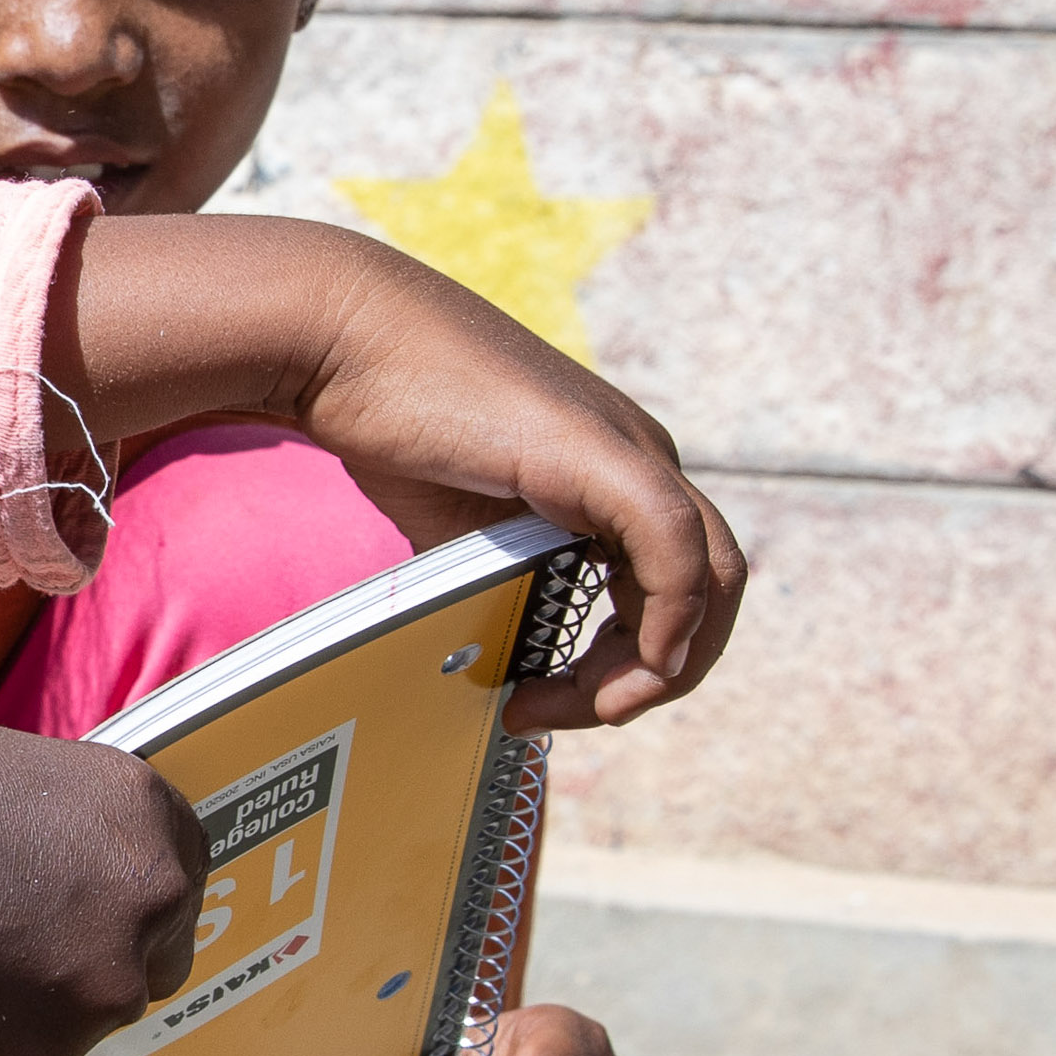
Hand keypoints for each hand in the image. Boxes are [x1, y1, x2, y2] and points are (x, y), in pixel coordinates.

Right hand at [0, 702, 208, 1055]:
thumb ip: (41, 843)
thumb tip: (25, 905)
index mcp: (144, 811)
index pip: (172, 888)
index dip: (113, 908)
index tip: (68, 916)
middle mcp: (148, 901)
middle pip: (139, 968)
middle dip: (73, 973)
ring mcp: (98, 987)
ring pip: (64, 1028)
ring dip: (6, 1018)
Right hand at [274, 244, 743, 730]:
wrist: (342, 341)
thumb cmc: (386, 422)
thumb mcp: (457, 531)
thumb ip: (500, 585)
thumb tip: (502, 659)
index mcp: (614, 475)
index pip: (675, 586)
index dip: (630, 662)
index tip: (542, 698)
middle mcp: (641, 459)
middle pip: (713, 591)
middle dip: (654, 674)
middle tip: (570, 714)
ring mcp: (631, 452)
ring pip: (711, 579)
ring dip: (657, 664)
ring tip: (583, 706)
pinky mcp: (605, 454)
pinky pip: (677, 553)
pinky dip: (666, 622)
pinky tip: (621, 668)